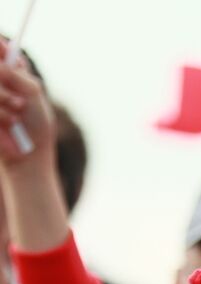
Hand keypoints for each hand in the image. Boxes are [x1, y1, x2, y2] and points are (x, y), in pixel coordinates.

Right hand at [0, 53, 54, 167]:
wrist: (27, 158)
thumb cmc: (36, 128)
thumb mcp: (34, 97)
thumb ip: (20, 77)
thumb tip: (4, 64)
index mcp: (10, 72)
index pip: (1, 49)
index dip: (0, 47)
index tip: (4, 49)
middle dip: (3, 87)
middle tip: (19, 105)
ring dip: (2, 101)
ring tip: (15, 120)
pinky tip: (7, 126)